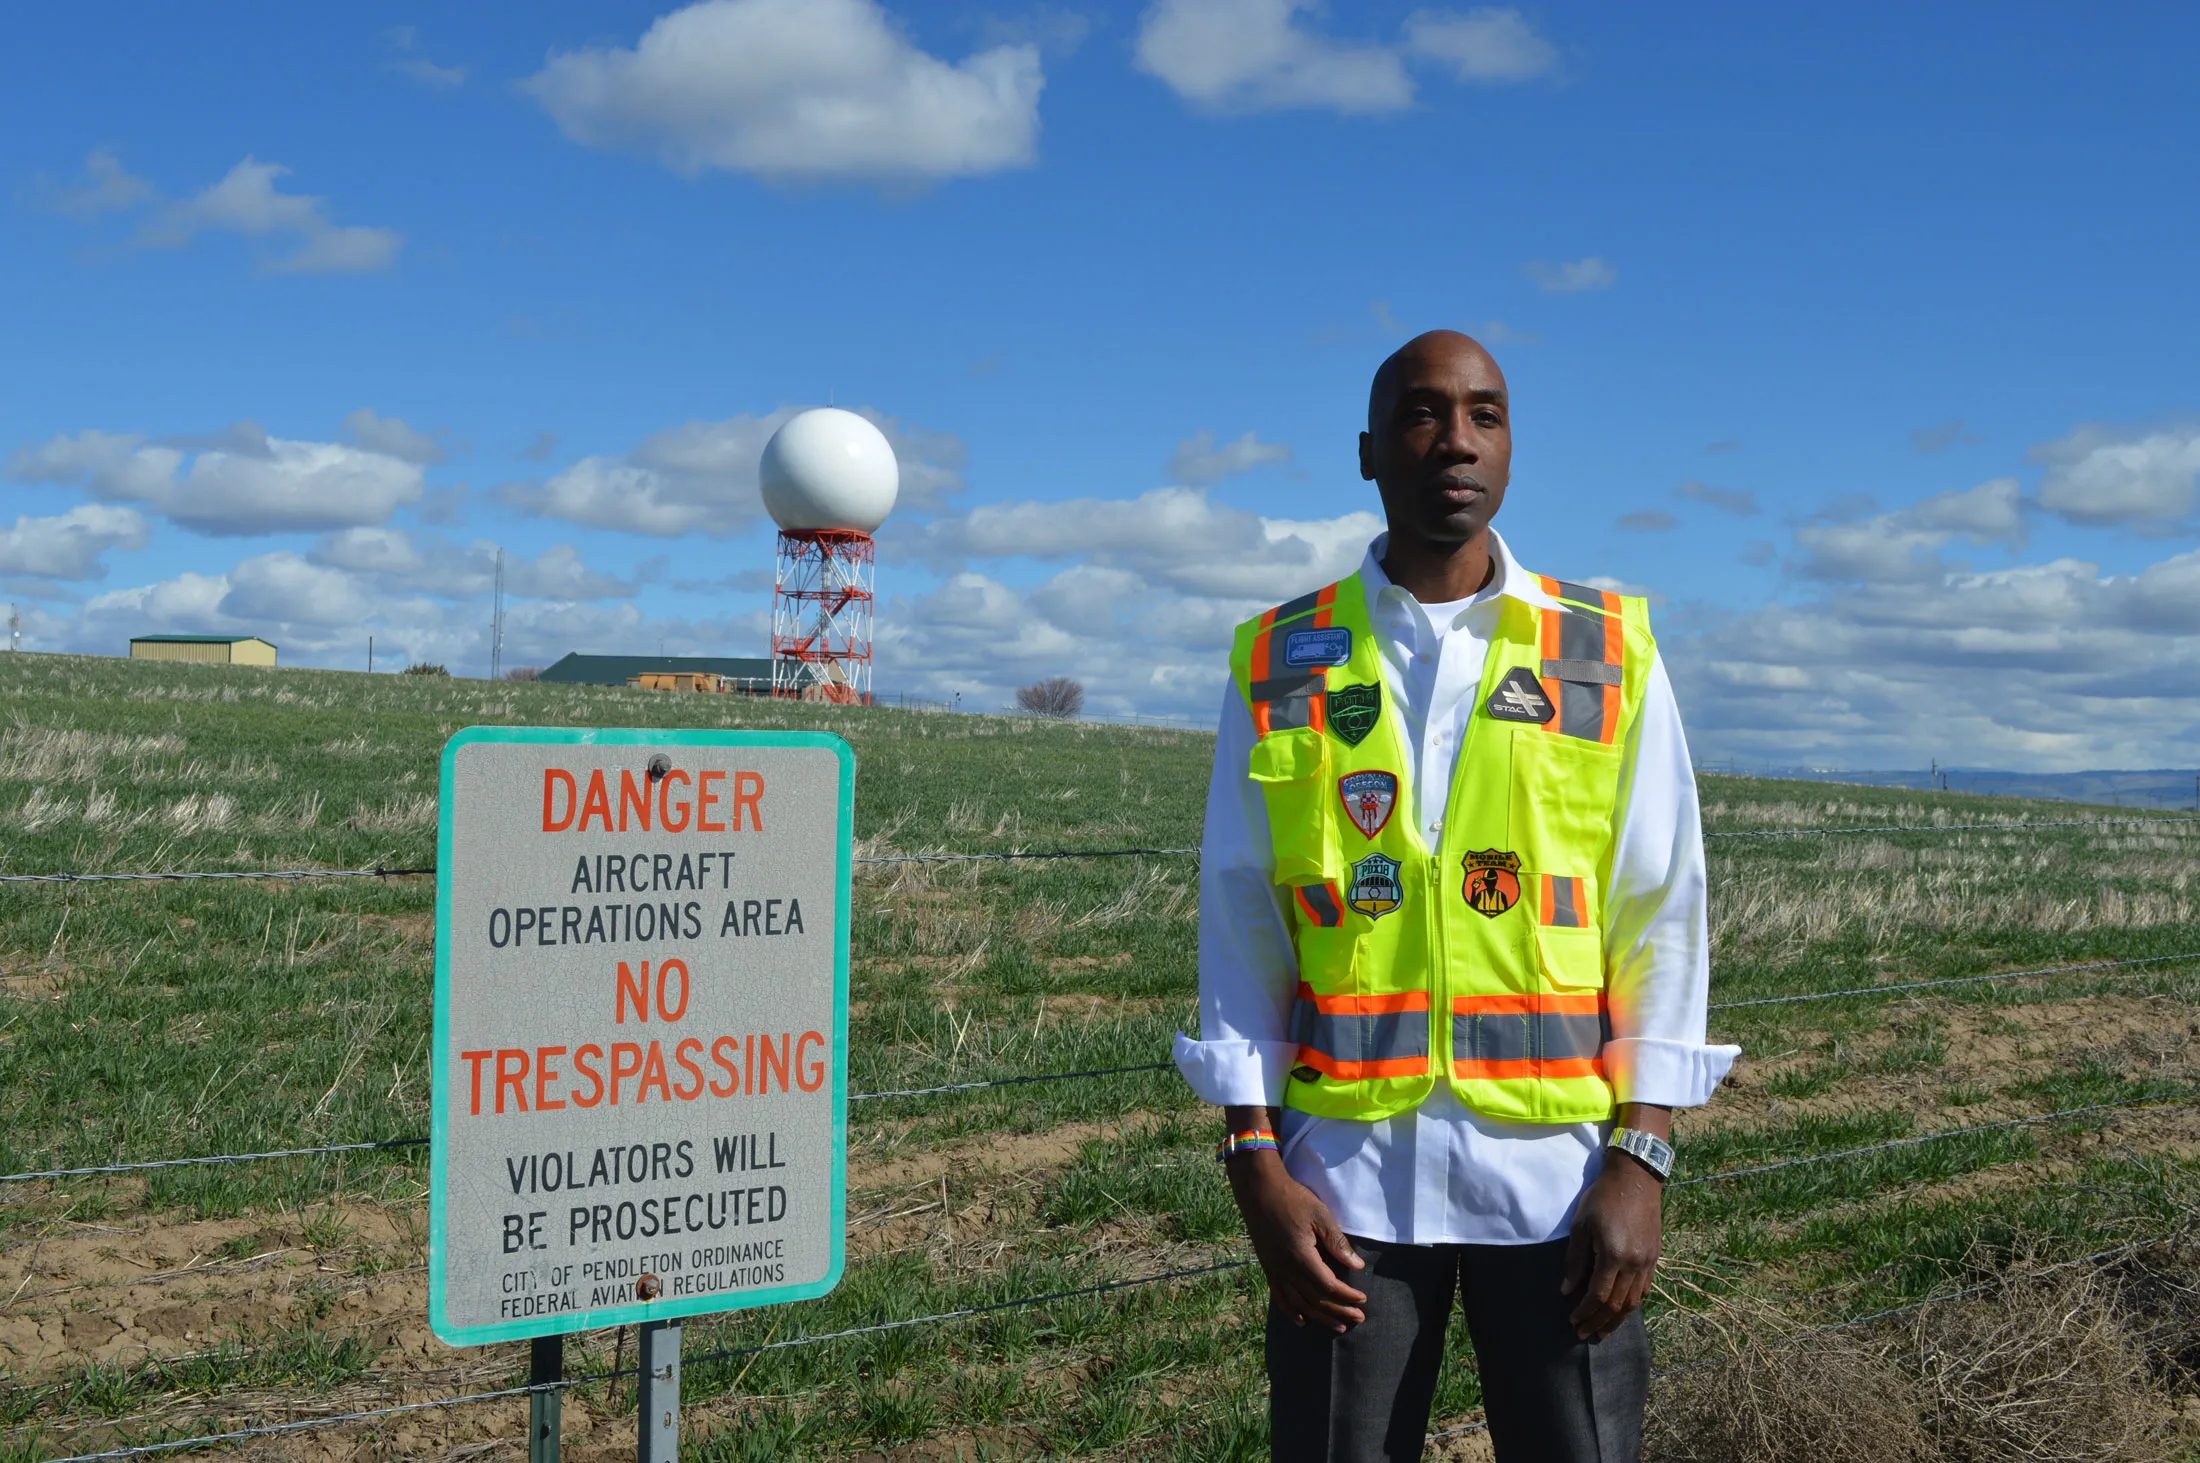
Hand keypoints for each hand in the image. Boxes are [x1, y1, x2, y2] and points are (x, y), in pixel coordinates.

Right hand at [1225, 1151, 1367, 1331]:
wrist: (1259, 1190)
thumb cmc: (1292, 1199)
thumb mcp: (1320, 1215)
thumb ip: (1337, 1242)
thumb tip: (1356, 1266)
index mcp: (1301, 1257)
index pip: (1328, 1287)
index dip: (1347, 1296)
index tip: (1363, 1299)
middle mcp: (1286, 1269)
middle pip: (1315, 1300)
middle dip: (1339, 1311)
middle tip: (1358, 1318)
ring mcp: (1274, 1270)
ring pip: (1299, 1304)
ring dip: (1320, 1317)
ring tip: (1338, 1326)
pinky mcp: (1267, 1267)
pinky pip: (1279, 1297)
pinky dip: (1291, 1311)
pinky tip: (1301, 1321)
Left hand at [1560, 1150, 1661, 1340]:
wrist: (1636, 1178)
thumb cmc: (1602, 1198)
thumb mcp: (1581, 1226)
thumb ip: (1575, 1261)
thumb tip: (1567, 1291)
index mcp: (1613, 1255)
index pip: (1598, 1295)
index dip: (1585, 1311)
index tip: (1573, 1321)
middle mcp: (1634, 1264)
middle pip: (1617, 1305)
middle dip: (1599, 1322)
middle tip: (1584, 1334)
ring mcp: (1647, 1263)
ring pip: (1633, 1302)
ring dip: (1617, 1320)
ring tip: (1602, 1331)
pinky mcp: (1654, 1258)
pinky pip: (1644, 1290)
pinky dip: (1632, 1305)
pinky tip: (1621, 1311)